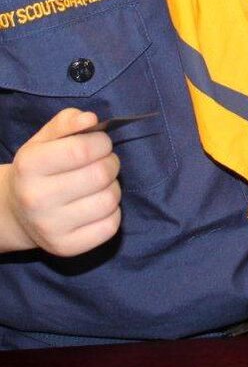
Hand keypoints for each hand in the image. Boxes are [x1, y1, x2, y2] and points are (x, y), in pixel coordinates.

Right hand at [0, 108, 121, 255]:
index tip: (100, 144)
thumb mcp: (45, 140)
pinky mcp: (66, 247)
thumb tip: (91, 119)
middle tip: (102, 164)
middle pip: (101, 174)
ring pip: (110, 200)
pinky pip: (111, 226)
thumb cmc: (40, 169)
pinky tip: (95, 207)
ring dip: (112, 188)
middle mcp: (36, 199)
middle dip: (110, 163)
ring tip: (98, 186)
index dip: (101, 143)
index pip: (83, 149)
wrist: (16, 213)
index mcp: (30, 166)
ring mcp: (50, 227)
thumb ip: (68, 122)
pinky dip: (112, 213)